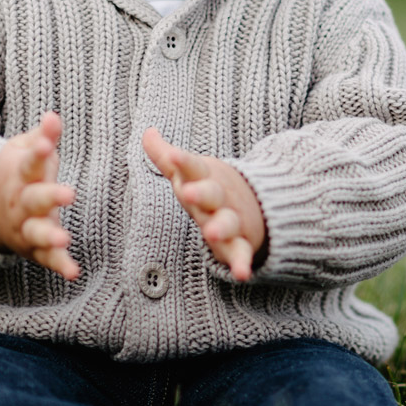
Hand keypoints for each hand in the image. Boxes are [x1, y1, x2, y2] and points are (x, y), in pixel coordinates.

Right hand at [0, 111, 80, 279]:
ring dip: (51, 235)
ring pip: (37, 232)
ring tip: (64, 238)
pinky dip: (60, 266)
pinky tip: (73, 273)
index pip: (30, 162)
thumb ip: (42, 136)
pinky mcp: (35, 248)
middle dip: (50, 196)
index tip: (48, 144)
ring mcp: (26, 227)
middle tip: (68, 193)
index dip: (39, 152)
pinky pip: (48, 258)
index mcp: (21, 176)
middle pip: (34, 199)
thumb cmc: (16, 174)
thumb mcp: (23, 151)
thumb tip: (54, 115)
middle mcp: (22, 203)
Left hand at [142, 128, 265, 281]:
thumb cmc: (211, 187)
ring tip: (212, 234)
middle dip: (201, 192)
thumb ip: (166, 155)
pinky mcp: (240, 242)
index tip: (174, 155)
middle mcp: (218, 198)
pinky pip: (241, 253)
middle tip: (187, 193)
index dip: (183, 161)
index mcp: (204, 179)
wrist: (258, 202)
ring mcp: (231, 219)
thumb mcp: (191, 171)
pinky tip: (242, 274)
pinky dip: (242, 263)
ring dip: (220, 228)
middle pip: (210, 193)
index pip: (193, 167)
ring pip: (227, 223)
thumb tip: (147, 131)